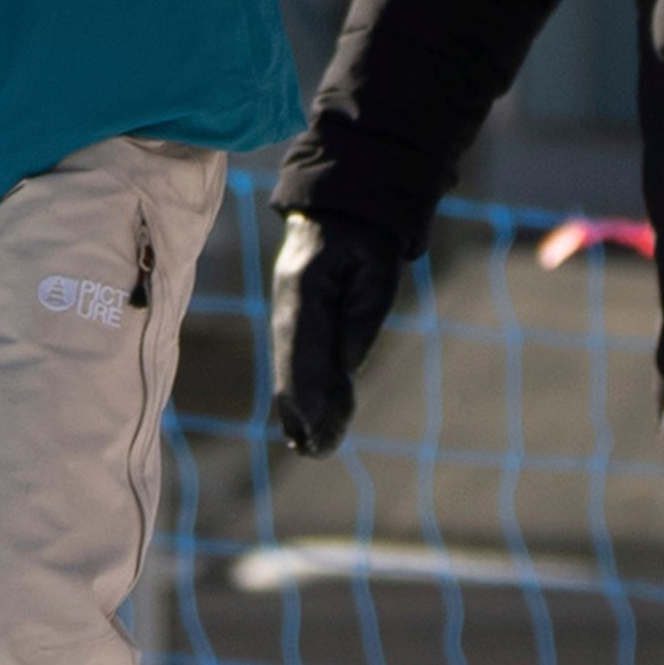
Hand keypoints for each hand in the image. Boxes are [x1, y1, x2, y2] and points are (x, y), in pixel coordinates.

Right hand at [270, 213, 408, 454]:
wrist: (340, 213)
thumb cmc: (363, 239)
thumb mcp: (375, 266)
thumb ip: (364, 313)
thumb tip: (348, 365)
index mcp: (302, 295)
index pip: (302, 354)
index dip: (308, 395)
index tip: (316, 428)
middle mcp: (288, 313)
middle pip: (289, 372)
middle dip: (303, 415)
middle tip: (319, 450)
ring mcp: (288, 322)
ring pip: (290, 377)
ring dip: (303, 413)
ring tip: (319, 447)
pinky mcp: (297, 330)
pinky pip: (297, 371)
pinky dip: (305, 399)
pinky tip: (315, 426)